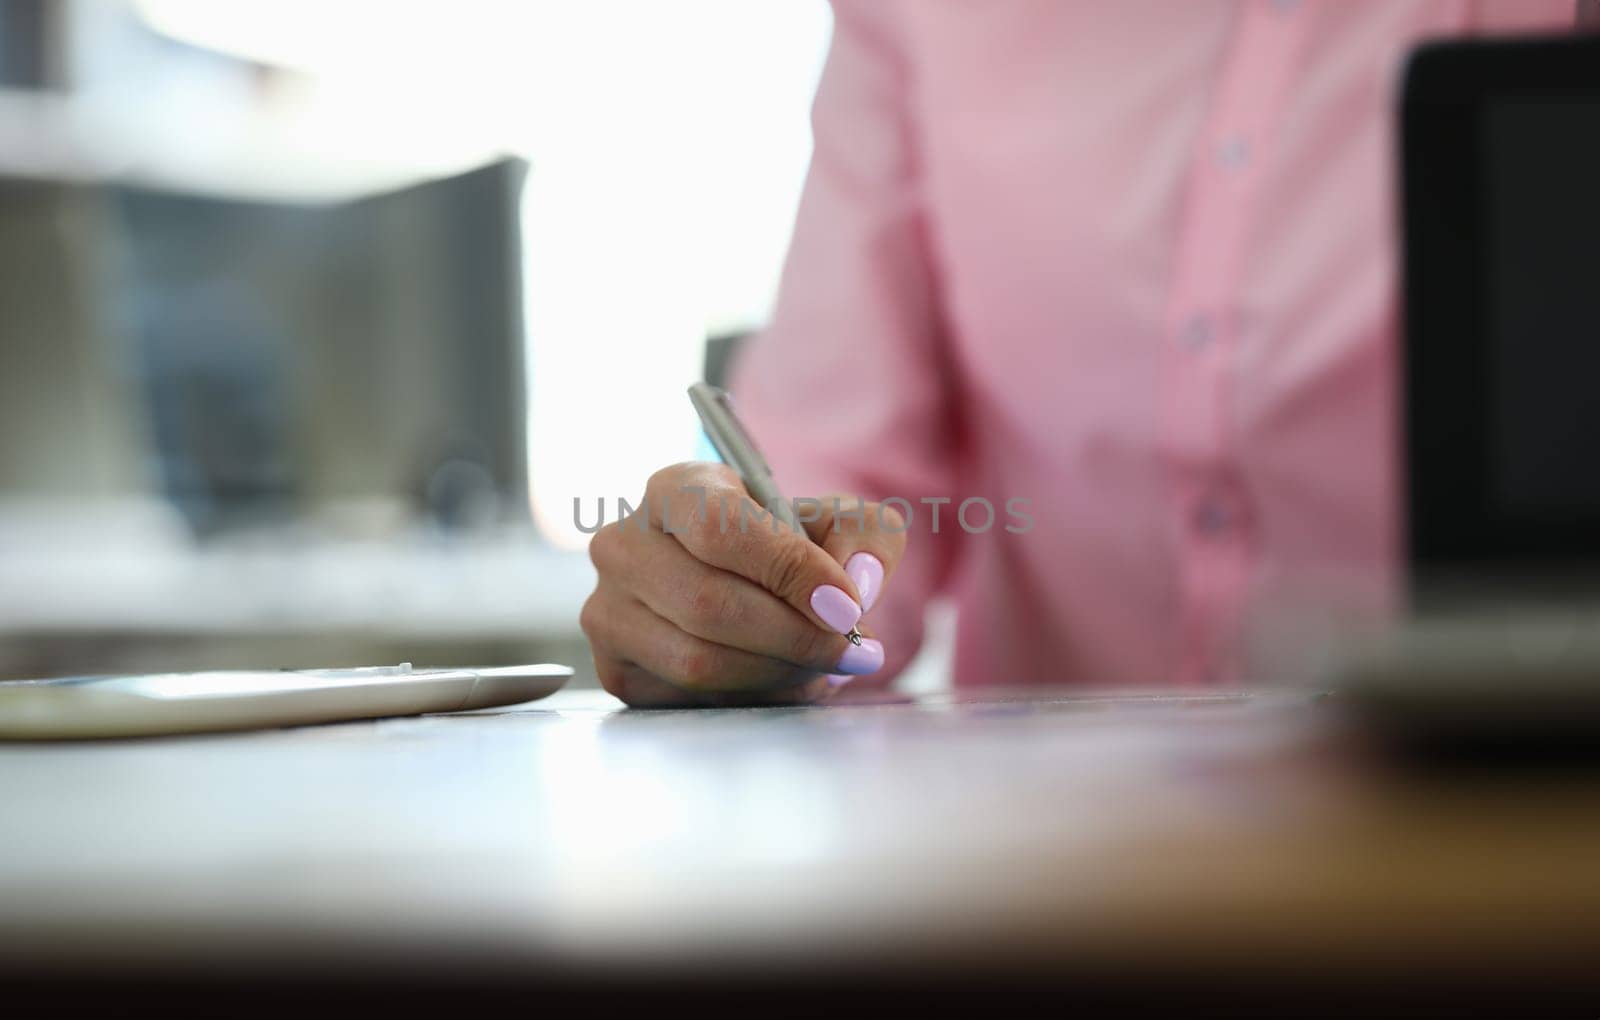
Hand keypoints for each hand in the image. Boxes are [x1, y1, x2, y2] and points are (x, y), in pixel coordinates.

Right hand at [581, 462, 907, 706]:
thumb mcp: (841, 524)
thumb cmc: (789, 550)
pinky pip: (687, 697)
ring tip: (819, 664)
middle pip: (708, 603)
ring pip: (697, 659)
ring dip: (775, 671)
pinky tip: (777, 677)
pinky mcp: (615, 667)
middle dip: (794, 637)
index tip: (846, 606)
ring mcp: (608, 608)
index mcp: (674, 489)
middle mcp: (624, 544)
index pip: (719, 527)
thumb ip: (865, 535)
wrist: (751, 593)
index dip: (787, 570)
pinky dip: (749, 696)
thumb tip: (855, 579)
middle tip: (851, 651)